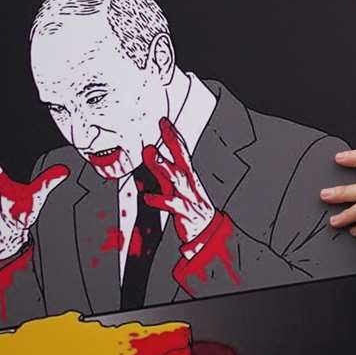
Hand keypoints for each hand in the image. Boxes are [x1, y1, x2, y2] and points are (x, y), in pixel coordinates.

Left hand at [142, 117, 215, 242]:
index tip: (164, 121)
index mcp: (189, 176)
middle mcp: (189, 183)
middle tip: (162, 128)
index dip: (174, 135)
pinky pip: (172, 205)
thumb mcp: (177, 188)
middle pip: (182, 159)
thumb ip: (162, 175)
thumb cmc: (191, 208)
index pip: (183, 151)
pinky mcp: (185, 213)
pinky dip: (160, 200)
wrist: (208, 232)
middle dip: (172, 142)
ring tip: (150, 154)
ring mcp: (188, 197)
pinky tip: (147, 197)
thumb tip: (147, 161)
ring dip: (163, 165)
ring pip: (176, 178)